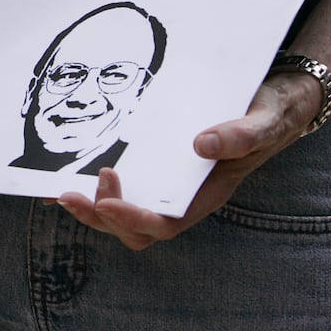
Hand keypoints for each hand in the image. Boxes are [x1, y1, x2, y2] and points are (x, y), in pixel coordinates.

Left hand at [56, 72, 320, 249]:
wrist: (271, 101)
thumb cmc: (268, 115)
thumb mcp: (263, 122)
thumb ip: (241, 135)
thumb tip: (202, 144)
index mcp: (205, 195)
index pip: (165, 223)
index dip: (134, 219)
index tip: (107, 204)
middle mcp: (179, 194)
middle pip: (135, 228)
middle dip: (100, 217)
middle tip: (72, 193)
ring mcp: (162, 181)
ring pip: (121, 212)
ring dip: (90, 207)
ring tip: (63, 190)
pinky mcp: (150, 163)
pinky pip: (117, 184)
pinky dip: (87, 185)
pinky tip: (59, 179)